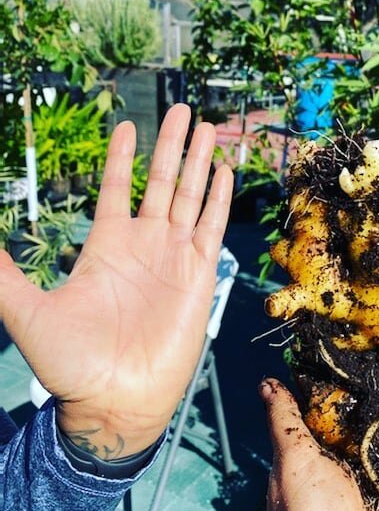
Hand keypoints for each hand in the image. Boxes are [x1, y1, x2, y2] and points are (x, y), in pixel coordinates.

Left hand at [0, 104, 232, 457]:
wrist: (118, 399)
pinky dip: (219, 199)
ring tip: (206, 129)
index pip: (118, 188)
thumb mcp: (27, 312)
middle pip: (162, 182)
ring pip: (191, 197)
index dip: (122, 157)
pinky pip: (212, 227)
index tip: (128, 125)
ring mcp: (175, 257)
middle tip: (182, 111)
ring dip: (200, 163)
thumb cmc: (73, 362)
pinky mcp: (200, 274)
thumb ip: (2, 276)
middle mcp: (144, 244)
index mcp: (106, 245)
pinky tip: (224, 173)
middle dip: (172, 146)